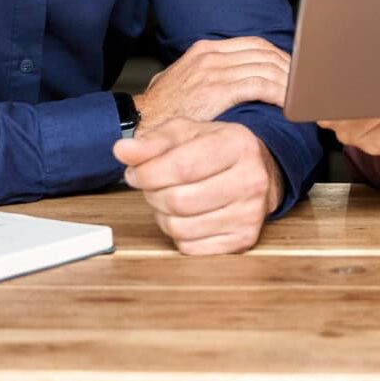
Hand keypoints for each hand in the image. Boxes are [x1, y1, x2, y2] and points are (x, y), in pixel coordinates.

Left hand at [113, 118, 283, 254]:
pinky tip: (183, 216)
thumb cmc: (215, 148)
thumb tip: (122, 151)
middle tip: (151, 185)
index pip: (182, 166)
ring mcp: (250, 213)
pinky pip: (191, 247)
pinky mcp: (245, 240)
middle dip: (153, 194)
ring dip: (162, 215)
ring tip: (167, 198)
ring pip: (182, 227)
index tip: (134, 172)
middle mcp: (251, 179)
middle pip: (179, 200)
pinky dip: (177, 234)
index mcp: (238, 144)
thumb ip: (152, 142)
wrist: (257, 170)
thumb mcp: (186, 133)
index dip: (148, 173)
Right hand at [134, 37, 289, 127]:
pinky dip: (278, 91)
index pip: (253, 45)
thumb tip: (226, 83)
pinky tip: (288, 102)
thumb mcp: (182, 84)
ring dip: (288, 80)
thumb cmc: (161, 112)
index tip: (291, 71)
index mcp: (206, 51)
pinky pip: (259, 84)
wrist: (139, 123)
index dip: (278, 56)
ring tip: (301, 94)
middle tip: (304, 82)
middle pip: (264, 52)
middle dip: (288, 67)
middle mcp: (211, 55)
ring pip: (265, 66)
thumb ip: (205, 77)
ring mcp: (214, 71)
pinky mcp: (217, 90)